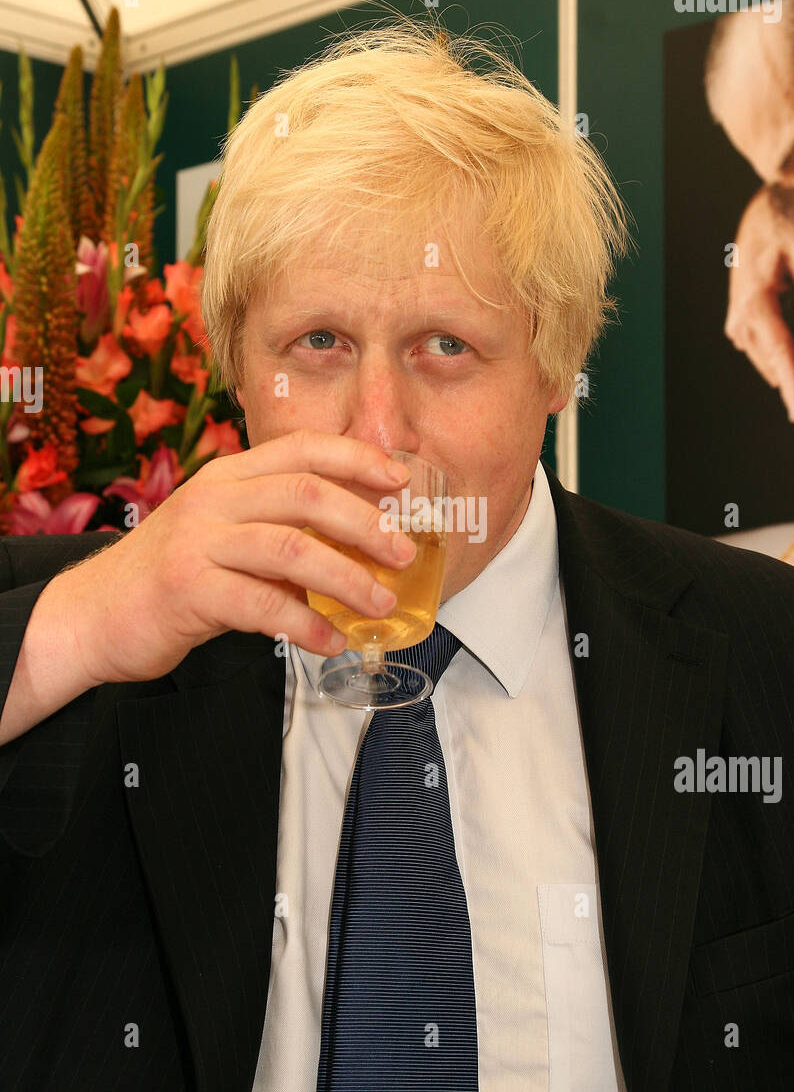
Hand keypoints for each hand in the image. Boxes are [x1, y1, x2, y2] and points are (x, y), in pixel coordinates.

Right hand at [64, 431, 417, 685]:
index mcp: (227, 476)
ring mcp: (198, 542)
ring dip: (347, 578)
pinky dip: (307, 626)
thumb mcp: (223, 535)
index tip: (401, 479)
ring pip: (292, 549)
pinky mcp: (188, 591)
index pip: (302, 449)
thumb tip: (357, 544)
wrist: (92, 614)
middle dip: (366, 523)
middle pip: (306, 494)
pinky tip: (331, 641)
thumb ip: (278, 530)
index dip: (357, 458)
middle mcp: (213, 499)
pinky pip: (263, 606)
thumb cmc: (170, 576)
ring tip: (379, 604)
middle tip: (403, 553)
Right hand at [725, 186, 793, 422]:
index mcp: (754, 304)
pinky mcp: (747, 333)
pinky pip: (781, 346)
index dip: (792, 386)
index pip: (778, 353)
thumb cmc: (779, 237)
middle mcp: (743, 325)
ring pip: (788, 355)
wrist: (758, 228)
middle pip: (788, 359)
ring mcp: (742, 332)